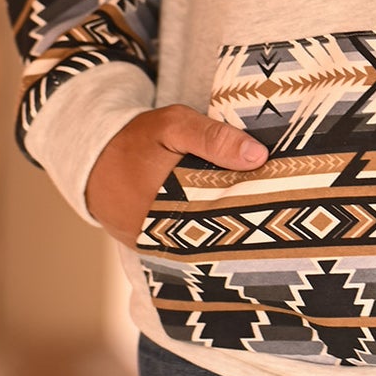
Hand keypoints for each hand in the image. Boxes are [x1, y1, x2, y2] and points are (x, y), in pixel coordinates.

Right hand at [84, 105, 267, 247]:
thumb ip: (213, 138)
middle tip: (276, 206)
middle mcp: (161, 233)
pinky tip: (228, 224)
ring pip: (203, 245)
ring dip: (227, 231)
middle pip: (217, 233)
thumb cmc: (138, 138)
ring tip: (258, 216)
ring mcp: (155, 246)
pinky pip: (186, 249)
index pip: (225, 211)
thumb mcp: (174, 125)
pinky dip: (206, 237)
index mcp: (169, 200)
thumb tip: (258, 156)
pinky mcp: (151, 250)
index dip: (254, 203)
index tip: (281, 194)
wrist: (94, 160)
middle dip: (244, 219)